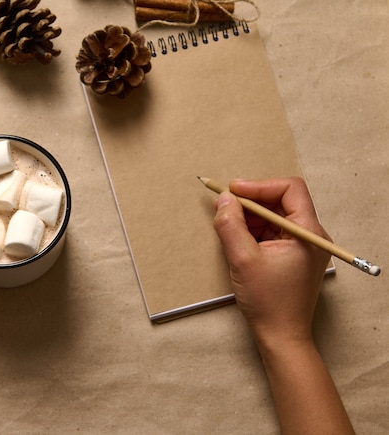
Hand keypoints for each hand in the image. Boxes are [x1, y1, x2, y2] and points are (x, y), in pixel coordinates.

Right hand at [212, 177, 330, 346]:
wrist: (281, 336)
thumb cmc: (269, 302)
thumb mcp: (243, 259)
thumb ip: (231, 225)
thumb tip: (224, 199)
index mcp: (308, 232)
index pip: (290, 189)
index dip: (259, 186)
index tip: (233, 191)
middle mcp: (311, 235)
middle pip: (282, 201)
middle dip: (251, 201)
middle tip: (225, 206)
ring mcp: (303, 246)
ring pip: (275, 216)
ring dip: (250, 217)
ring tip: (229, 226)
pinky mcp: (293, 255)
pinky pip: (273, 232)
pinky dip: (254, 231)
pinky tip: (238, 240)